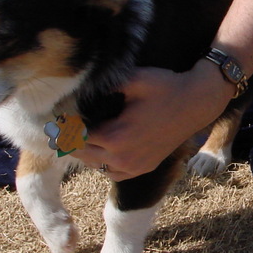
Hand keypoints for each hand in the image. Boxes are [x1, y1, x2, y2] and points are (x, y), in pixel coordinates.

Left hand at [72, 62, 233, 180]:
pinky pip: (113, 173)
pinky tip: (100, 148)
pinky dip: (102, 163)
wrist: (197, 102)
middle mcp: (122, 158)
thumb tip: (80, 89)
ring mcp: (134, 167)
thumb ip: (104, 86)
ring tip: (78, 134)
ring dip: (85, 152)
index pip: (75, 138)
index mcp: (115, 138)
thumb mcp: (132, 79)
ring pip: (96, 167)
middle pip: (82, 154)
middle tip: (60, 125)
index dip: (63, 126)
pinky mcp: (144, 168)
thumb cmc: (165, 87)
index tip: (55, 115)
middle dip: (69, 140)